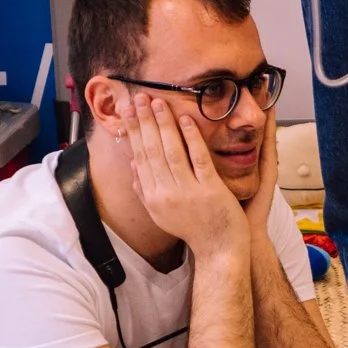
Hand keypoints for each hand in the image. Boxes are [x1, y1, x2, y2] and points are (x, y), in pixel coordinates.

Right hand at [121, 93, 247, 258]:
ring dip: (164, 124)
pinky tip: (187, 120)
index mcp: (152, 198)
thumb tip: (132, 165)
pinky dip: (191, 138)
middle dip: (144, 121)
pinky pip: (198, 159)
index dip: (133, 131)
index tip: (128, 111)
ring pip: (171, 152)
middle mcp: (166, 194)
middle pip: (151, 150)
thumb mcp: (162, 214)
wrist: (219, 250)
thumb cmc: (193, 230)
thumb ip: (145, 190)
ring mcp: (188, 192)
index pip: (139, 157)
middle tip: (139, 97)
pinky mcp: (210, 191)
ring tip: (159, 102)